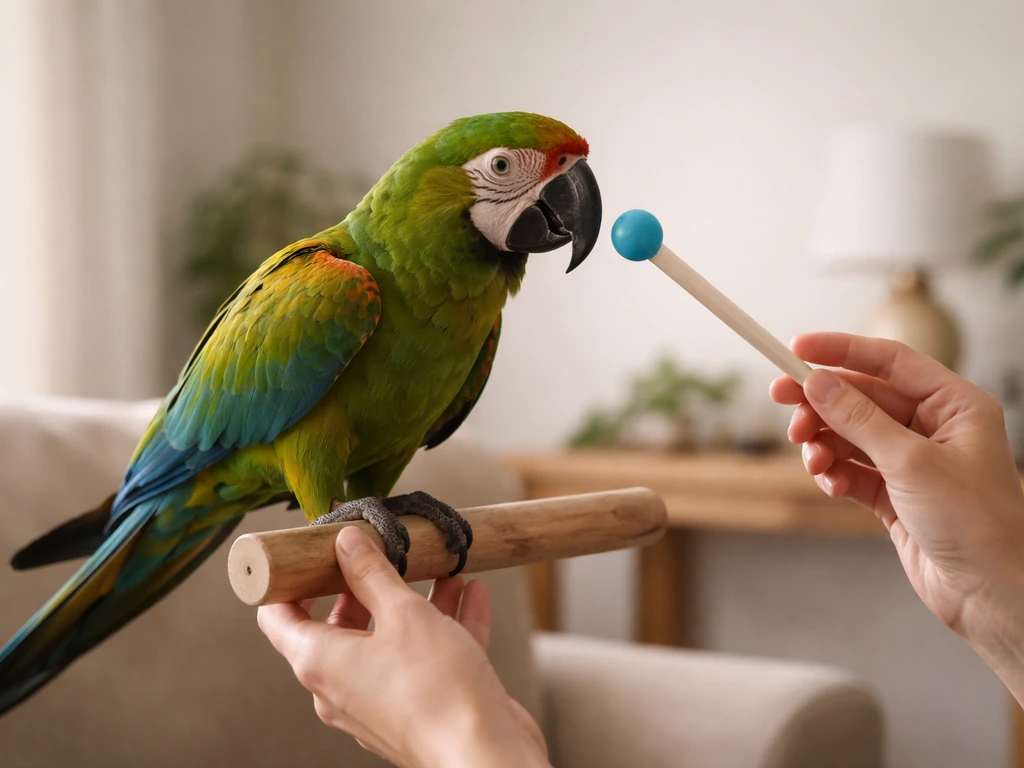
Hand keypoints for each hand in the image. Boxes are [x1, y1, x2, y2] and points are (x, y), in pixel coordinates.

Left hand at [257, 526, 548, 767]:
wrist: (484, 754)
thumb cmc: (436, 692)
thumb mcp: (403, 613)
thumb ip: (373, 573)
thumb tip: (347, 543)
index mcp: (321, 662)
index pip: (278, 617)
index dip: (286, 580)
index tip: (306, 554)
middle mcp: (341, 687)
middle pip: (339, 626)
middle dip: (364, 586)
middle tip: (381, 553)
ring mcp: (379, 700)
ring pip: (388, 640)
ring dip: (413, 602)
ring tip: (439, 570)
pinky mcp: (416, 708)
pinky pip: (423, 658)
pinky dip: (443, 625)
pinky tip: (471, 595)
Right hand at [770, 333, 1023, 696]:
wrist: (994, 595)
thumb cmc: (978, 524)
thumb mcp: (912, 463)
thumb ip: (859, 419)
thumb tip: (818, 383)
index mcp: (954, 405)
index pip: (889, 361)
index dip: (841, 351)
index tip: (796, 348)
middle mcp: (934, 428)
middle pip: (862, 398)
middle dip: (822, 402)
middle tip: (783, 401)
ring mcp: (912, 463)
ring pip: (851, 435)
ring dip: (824, 442)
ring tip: (812, 457)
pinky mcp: (895, 496)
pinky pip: (852, 470)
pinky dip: (834, 473)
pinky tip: (829, 483)